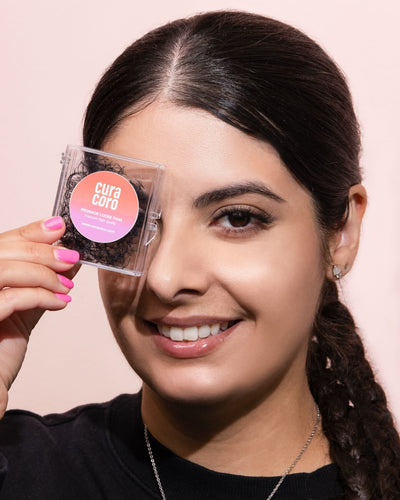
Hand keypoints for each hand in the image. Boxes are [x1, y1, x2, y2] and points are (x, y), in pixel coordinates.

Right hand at [0, 217, 78, 416]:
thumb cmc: (2, 346)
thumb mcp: (25, 306)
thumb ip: (42, 282)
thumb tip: (70, 259)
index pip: (2, 242)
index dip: (30, 231)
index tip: (59, 226)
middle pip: (3, 250)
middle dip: (43, 251)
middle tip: (71, 257)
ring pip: (5, 270)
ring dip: (43, 274)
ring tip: (67, 286)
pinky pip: (11, 299)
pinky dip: (41, 297)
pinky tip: (61, 302)